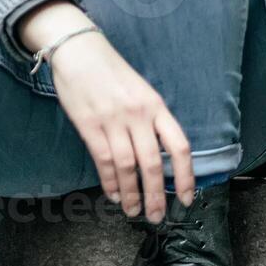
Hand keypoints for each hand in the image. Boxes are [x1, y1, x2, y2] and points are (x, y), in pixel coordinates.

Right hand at [18, 1, 193, 222]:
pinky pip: (104, 160)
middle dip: (157, 195)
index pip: (179, 146)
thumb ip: (149, 119)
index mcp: (155, 105)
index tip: (187, 198)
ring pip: (128, 167)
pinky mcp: (89, 124)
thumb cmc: (109, 70)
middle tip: (156, 216)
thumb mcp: (139, 90)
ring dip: (132, 194)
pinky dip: (110, 181)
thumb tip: (157, 155)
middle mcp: (138, 114)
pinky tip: (113, 193)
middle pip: (153, 164)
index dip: (186, 176)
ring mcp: (113, 119)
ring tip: (133, 210)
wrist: (78, 49)